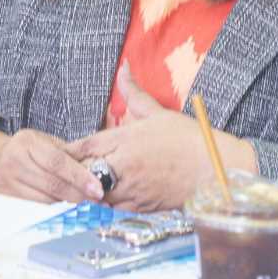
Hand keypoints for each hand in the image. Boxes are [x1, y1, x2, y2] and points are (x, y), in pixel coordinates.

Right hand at [0, 128, 105, 203]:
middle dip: (79, 195)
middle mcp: (15, 162)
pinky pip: (36, 210)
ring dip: (70, 208)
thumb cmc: (29, 151)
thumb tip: (100, 167)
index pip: (57, 162)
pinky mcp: (7, 200)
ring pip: (45, 201)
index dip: (79, 176)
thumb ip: (70, 153)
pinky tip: (70, 213)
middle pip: (52, 184)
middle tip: (100, 203)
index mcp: (27, 143)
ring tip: (90, 209)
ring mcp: (8, 183)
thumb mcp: (47, 142)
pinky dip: (55, 213)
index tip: (98, 188)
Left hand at [68, 69, 254, 211]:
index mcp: (127, 139)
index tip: (61, 152)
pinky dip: (106, 204)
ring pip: (96, 194)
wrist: (216, 170)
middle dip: (76, 171)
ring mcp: (132, 188)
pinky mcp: (141, 207)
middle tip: (68, 170)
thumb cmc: (190, 140)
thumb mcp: (159, 113)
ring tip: (83, 186)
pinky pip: (113, 209)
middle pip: (86, 171)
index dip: (71, 150)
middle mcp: (125, 164)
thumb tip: (123, 69)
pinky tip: (105, 198)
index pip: (87, 145)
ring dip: (88, 190)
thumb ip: (133, 93)